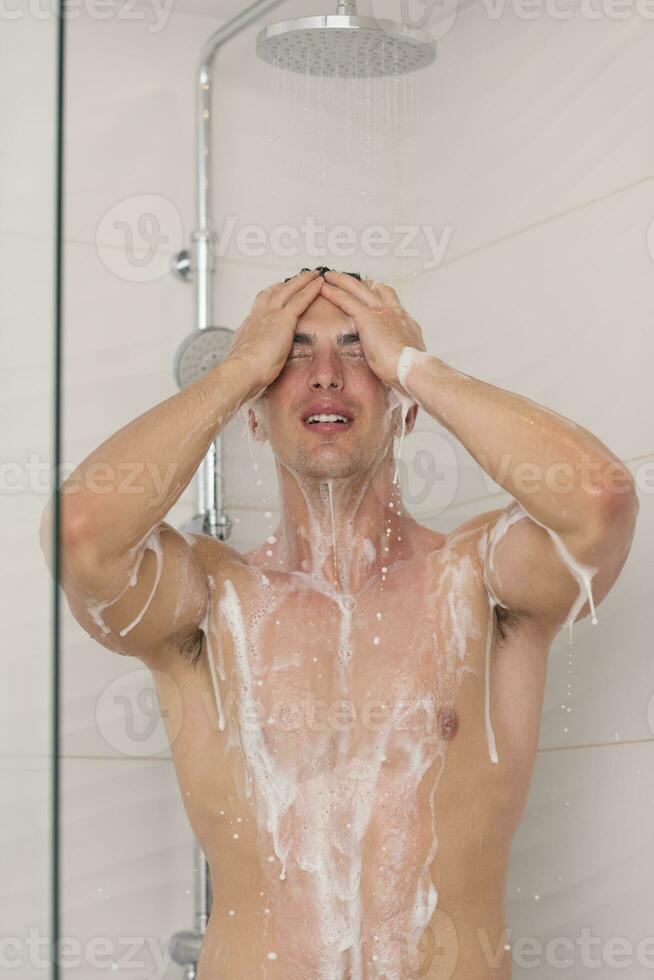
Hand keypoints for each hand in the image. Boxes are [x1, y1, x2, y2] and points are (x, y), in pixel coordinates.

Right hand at [225, 270, 323, 397]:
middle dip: (285, 285)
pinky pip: (300, 299)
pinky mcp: (283, 320)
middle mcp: (258, 317)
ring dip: (301, 280)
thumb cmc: (243, 376)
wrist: (240, 372)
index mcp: (249, 329)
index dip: (270, 301)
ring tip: (313, 274)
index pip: (260, 310)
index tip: (277, 296)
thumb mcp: (246, 366)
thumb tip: (253, 376)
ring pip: (287, 290)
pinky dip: (311, 289)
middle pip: (272, 294)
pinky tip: (319, 283)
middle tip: (296, 278)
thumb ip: (252, 365)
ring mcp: (270, 316)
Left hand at [319, 271, 426, 388]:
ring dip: (342, 281)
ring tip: (329, 276)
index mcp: (404, 322)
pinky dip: (334, 292)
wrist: (411, 369)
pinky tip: (324, 289)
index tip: (370, 292)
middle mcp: (394, 311)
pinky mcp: (368, 318)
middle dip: (361, 282)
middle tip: (348, 279)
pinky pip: (347, 300)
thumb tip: (395, 358)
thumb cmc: (409, 370)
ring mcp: (381, 312)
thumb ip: (399, 352)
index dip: (378, 294)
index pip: (390, 301)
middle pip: (376, 288)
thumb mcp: (406, 356)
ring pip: (359, 288)